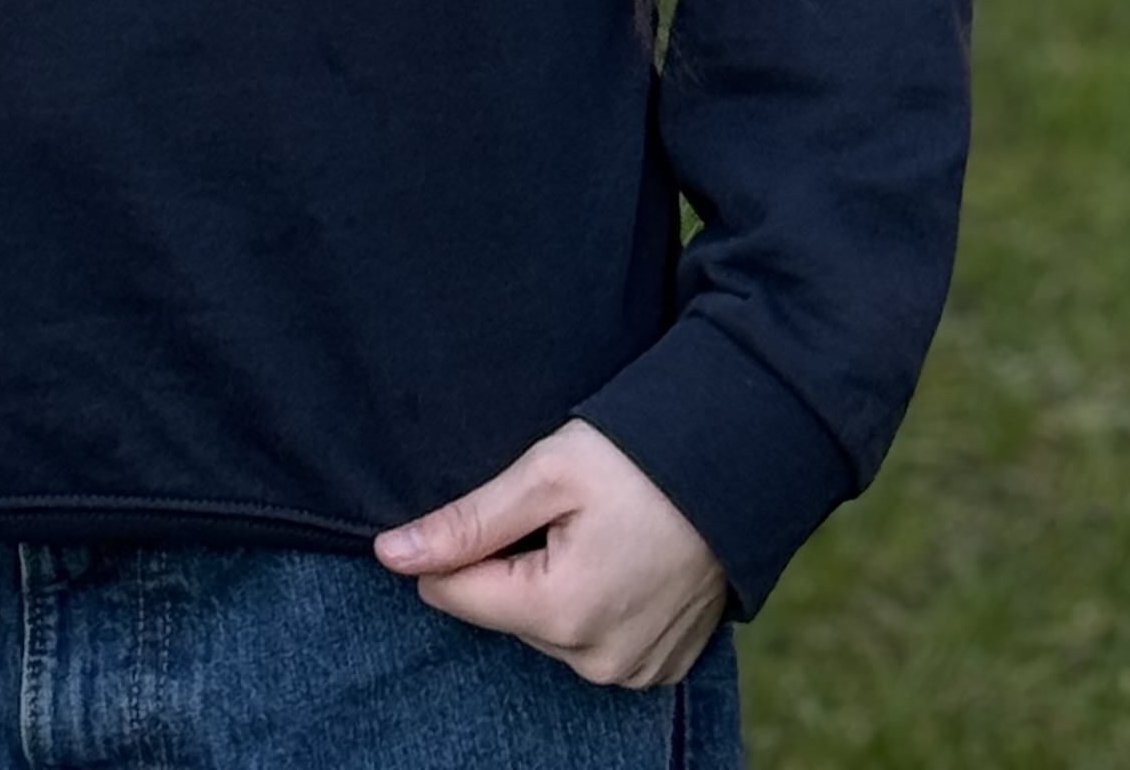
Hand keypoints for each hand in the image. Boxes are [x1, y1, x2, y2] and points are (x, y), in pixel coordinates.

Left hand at [375, 419, 726, 689]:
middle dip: (514, 561)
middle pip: (504, 611)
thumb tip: (390, 554)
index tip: (502, 504)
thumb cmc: (639, 458)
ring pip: (547, 629)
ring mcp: (632, 670)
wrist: (739, 464)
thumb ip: (466, 522)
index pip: (455, 594)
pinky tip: (620, 559)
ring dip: (553, 582)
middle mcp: (595, 661)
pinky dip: (594, 604)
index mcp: (559, 612)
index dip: (459, 544)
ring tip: (596, 530)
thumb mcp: (544, 472)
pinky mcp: (659, 668)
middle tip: (562, 509)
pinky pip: (595, 644)